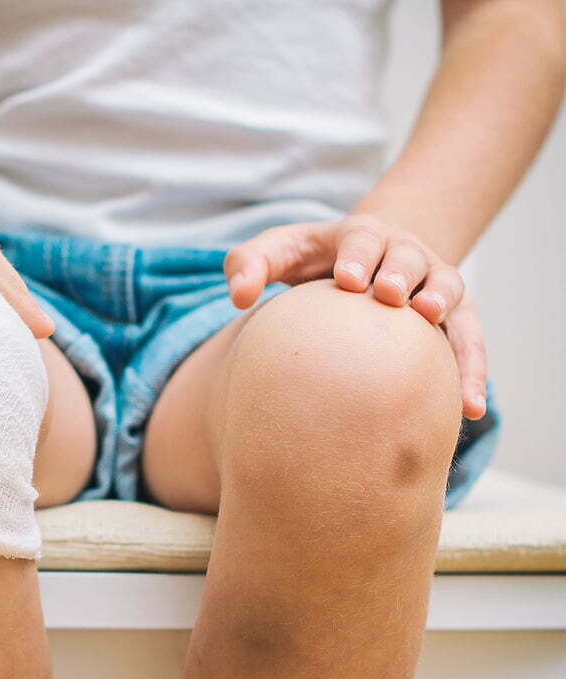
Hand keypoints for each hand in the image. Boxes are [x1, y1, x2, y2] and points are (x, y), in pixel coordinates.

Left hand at [223, 215, 486, 418]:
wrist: (362, 267)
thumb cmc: (311, 264)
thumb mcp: (278, 254)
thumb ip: (249, 265)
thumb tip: (236, 297)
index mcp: (363, 237)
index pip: (362, 239)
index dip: (357, 255)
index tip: (345, 278)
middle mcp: (406, 255)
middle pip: (409, 258)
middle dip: (399, 271)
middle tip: (386, 293)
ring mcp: (435, 286)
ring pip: (448, 291)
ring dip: (441, 304)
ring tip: (430, 319)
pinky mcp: (455, 320)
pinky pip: (469, 344)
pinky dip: (472, 372)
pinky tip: (468, 410)